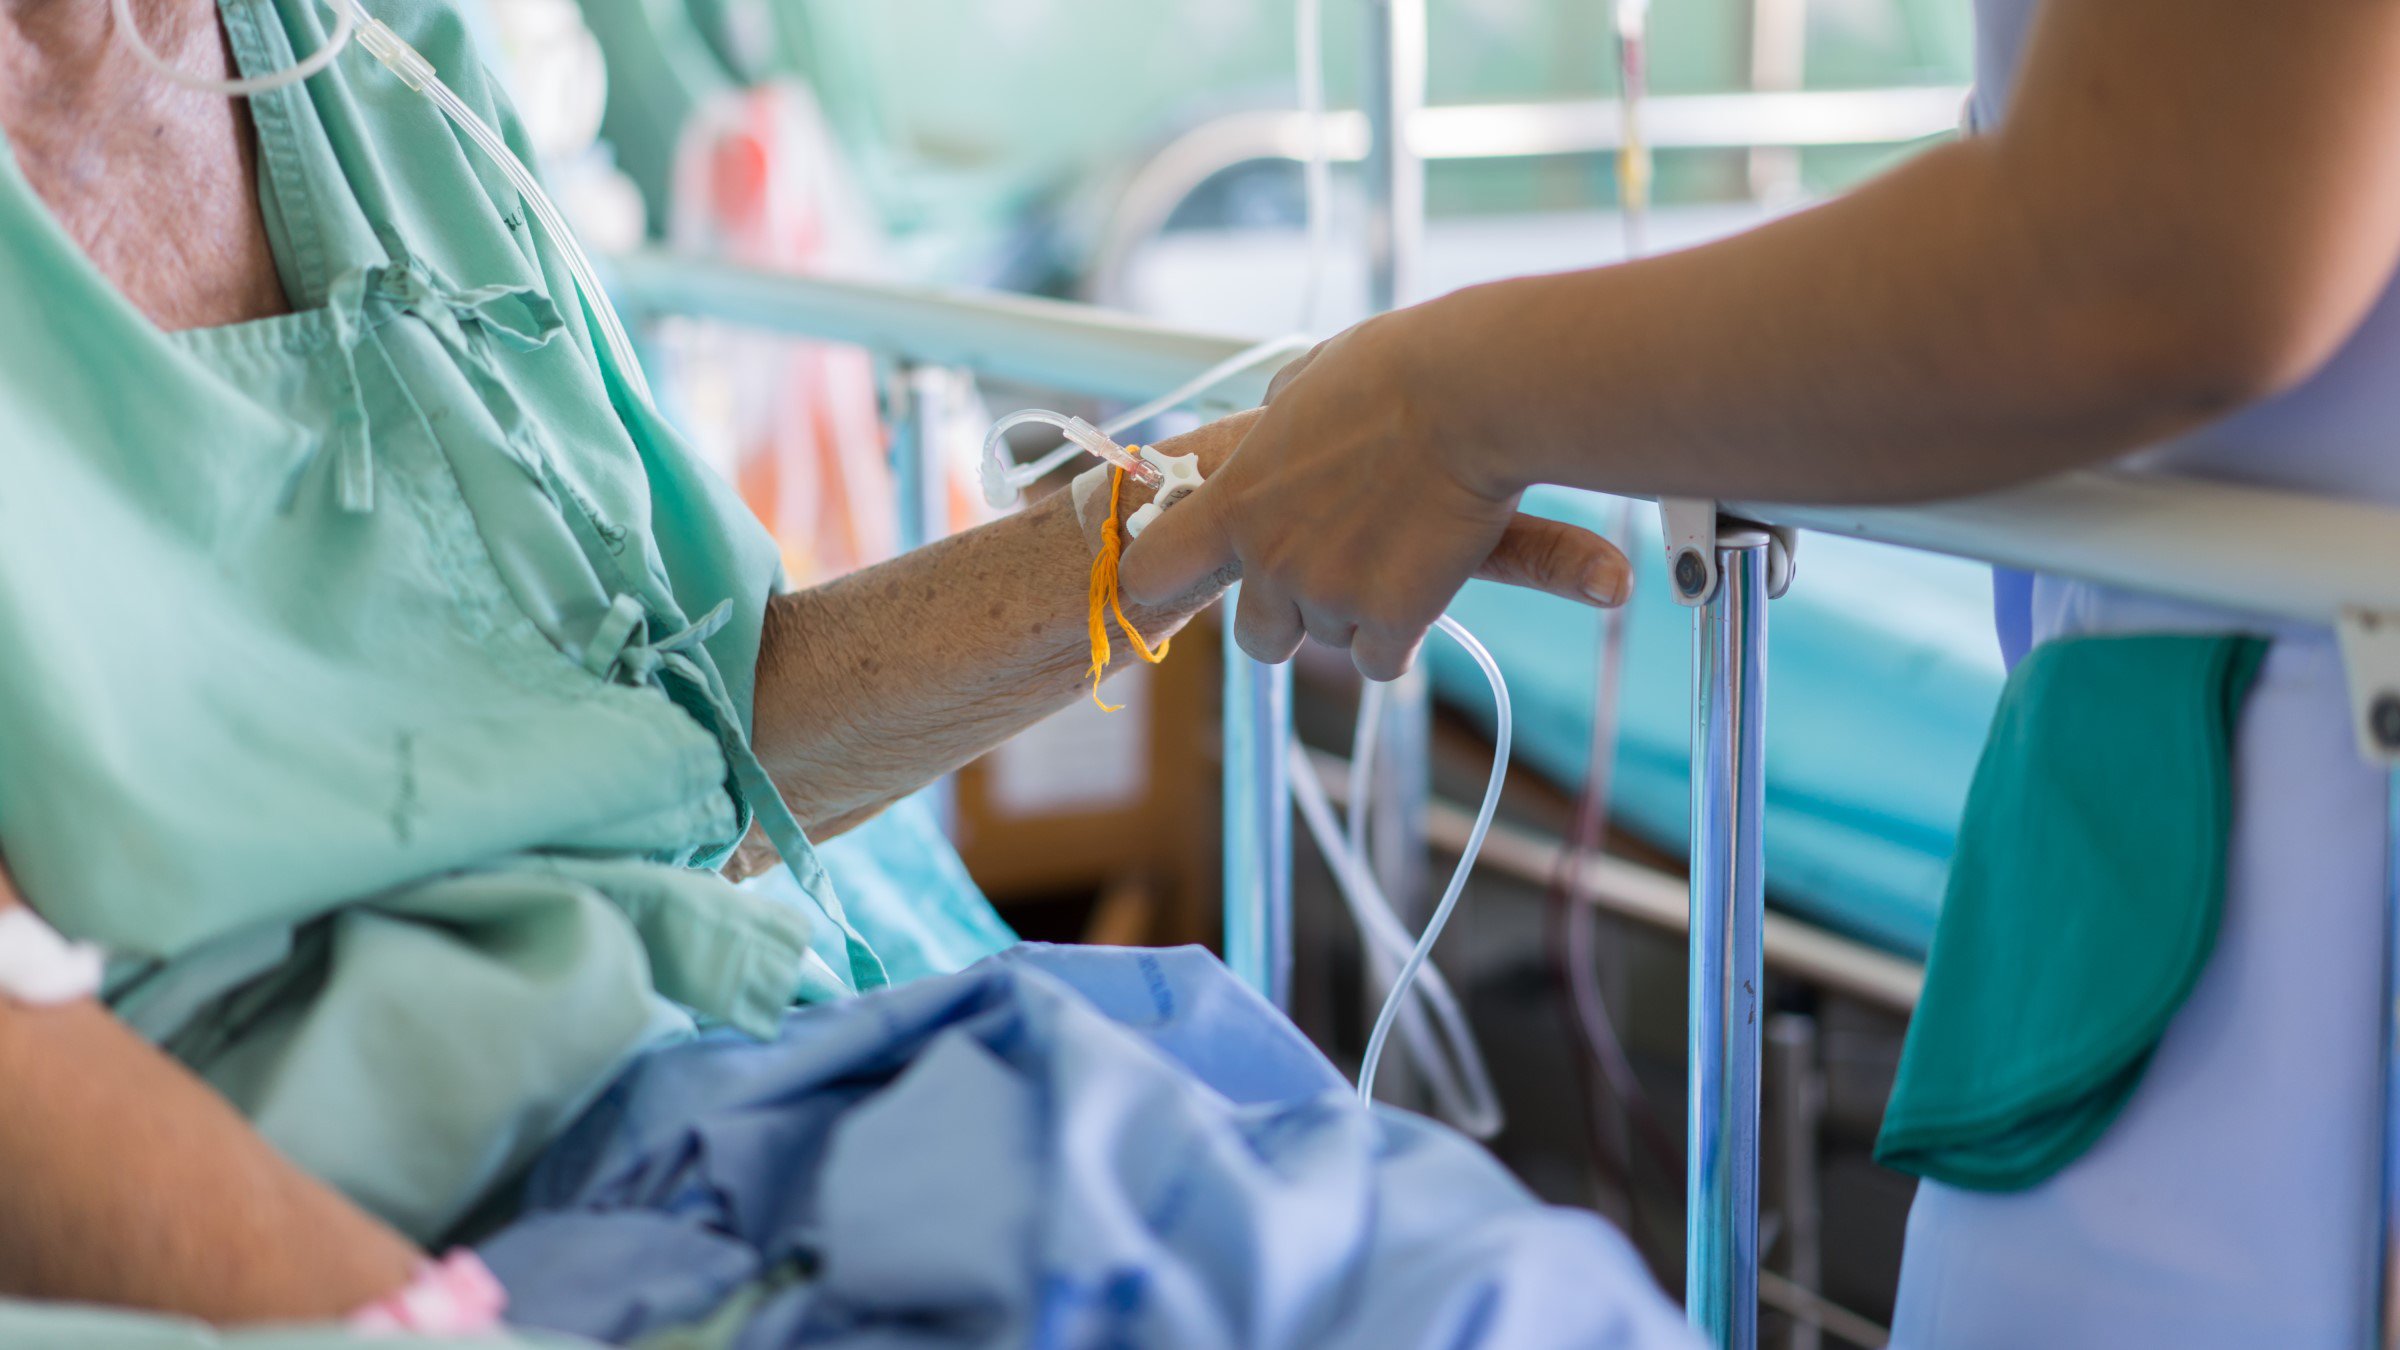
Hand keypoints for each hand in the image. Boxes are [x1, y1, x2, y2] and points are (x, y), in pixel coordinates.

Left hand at [1118, 314, 1628, 679]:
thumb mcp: (1305, 380)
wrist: (1473, 393)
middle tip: (1334, 573)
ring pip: (1332, 640)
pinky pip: (1382, 662)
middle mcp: (1271, 559)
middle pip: (1258, 639)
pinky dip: (1401, 637)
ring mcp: (1331, 595)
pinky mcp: (1394, 619)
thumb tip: (1272, 424)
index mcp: (1234, 501)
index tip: (1189, 572)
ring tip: (1401, 547)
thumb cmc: (1396, 369)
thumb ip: (1274, 425)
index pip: (1151, 571)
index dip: (1168, 578)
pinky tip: (1424, 588)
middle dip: (1290, 616)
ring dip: (1359, 612)